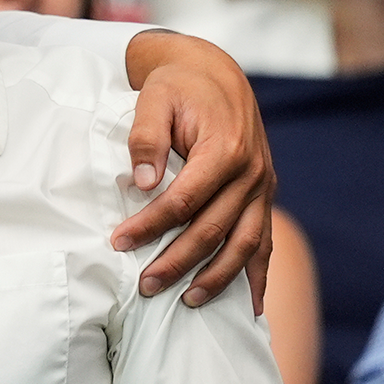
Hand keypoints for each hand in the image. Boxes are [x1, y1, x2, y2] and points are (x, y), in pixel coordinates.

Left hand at [118, 30, 273, 313]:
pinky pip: (265, 242)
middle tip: (145, 286)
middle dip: (178, 262)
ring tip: (187, 302)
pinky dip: (257, 275)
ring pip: (245, 244)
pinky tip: (251, 309)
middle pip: (214, 229)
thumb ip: (146, 136)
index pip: (184, 200)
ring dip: (218, 278)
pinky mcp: (263, 196)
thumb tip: (142, 181)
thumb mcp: (155, 97)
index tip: (118, 242)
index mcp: (225, 149)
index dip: (150, 225)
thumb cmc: (179, 86)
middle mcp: (251, 173)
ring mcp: (262, 187)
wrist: (216, 74)